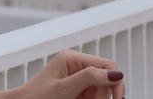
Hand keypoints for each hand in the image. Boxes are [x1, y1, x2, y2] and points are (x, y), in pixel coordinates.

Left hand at [0, 49, 125, 98]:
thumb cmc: (36, 97)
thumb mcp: (64, 88)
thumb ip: (89, 79)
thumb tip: (116, 73)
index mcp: (73, 59)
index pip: (108, 65)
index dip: (116, 81)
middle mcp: (77, 67)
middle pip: (107, 80)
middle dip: (104, 95)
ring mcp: (78, 80)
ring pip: (102, 92)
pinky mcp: (78, 92)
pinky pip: (94, 97)